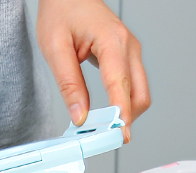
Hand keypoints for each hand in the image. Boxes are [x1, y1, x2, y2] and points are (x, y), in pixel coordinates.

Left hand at [37, 0, 149, 142]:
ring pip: (140, 94)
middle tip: (106, 137)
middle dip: (126, 119)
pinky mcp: (127, 57)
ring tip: (103, 126)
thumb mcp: (54, 48)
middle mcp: (128, 46)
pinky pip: (133, 87)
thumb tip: (80, 116)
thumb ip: (69, 84)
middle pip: (140, 96)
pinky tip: (107, 112)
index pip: (121, 85)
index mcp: (112, 41)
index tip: (119, 136)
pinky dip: (123, 103)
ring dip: (126, 113)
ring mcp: (131, 51)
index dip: (121, 115)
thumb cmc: (61, 10)